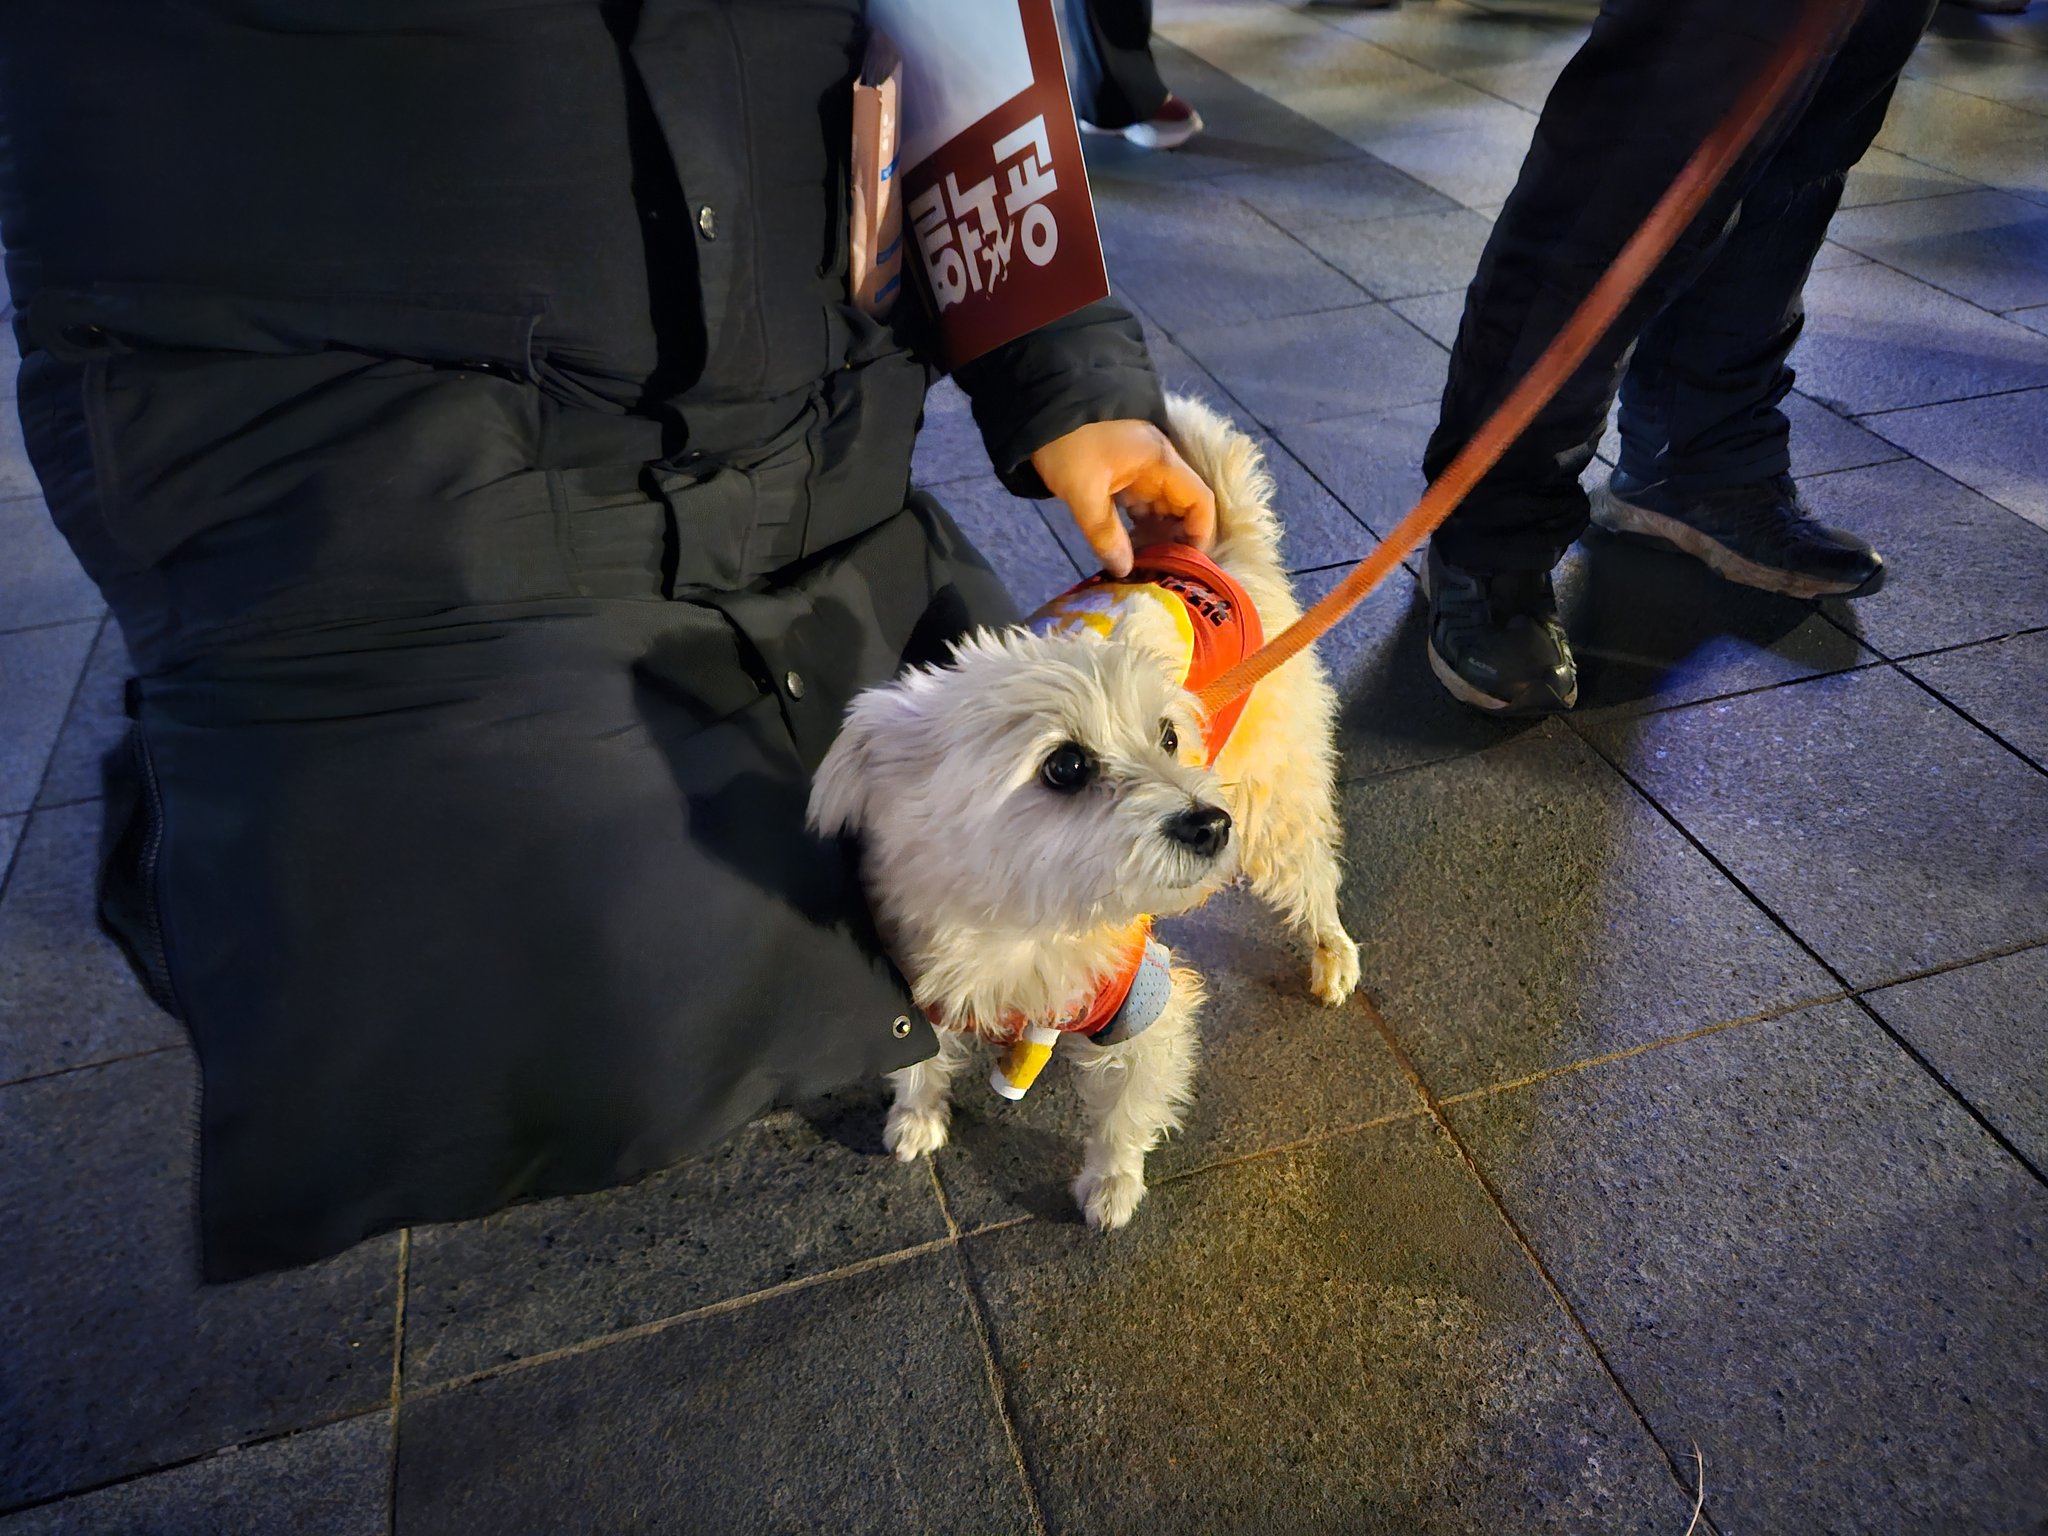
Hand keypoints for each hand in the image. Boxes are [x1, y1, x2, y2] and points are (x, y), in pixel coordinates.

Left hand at [1029, 419, 1215, 578]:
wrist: (1041, 400)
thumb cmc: (1068, 443)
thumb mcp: (1083, 491)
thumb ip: (1105, 533)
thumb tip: (1124, 569)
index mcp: (1160, 462)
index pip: (1200, 501)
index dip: (1200, 534)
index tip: (1187, 564)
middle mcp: (1159, 462)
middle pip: (1183, 506)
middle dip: (1174, 539)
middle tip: (1156, 568)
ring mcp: (1141, 464)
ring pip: (1161, 505)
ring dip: (1154, 532)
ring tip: (1139, 561)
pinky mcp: (1123, 467)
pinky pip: (1141, 499)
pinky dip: (1138, 521)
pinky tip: (1124, 542)